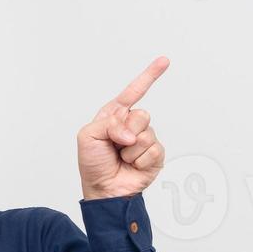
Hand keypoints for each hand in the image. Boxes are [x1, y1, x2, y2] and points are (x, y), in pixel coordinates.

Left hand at [77, 56, 169, 199]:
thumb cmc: (93, 164)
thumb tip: (132, 133)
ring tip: (122, 158)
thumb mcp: (88, 136)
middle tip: (116, 145)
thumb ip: (108, 123)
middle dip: (126, 131)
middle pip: (142, 114)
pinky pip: (154, 150)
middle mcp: (131, 125)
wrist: (104, 190)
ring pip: (147, 133)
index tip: (164, 61)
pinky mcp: (155, 156)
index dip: (149, 76)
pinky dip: (140, 160)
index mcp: (115, 116)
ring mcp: (144, 140)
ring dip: (131, 149)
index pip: (133, 92)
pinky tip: (132, 166)